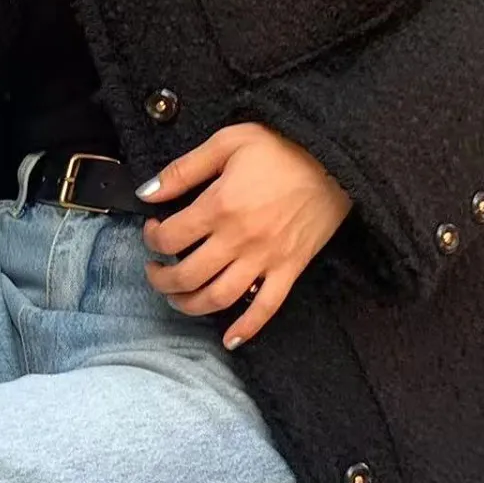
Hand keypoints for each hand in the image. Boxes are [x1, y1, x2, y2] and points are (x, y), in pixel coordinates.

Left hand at [136, 123, 352, 348]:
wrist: (337, 159)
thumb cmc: (282, 147)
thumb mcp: (228, 142)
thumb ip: (183, 169)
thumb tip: (146, 193)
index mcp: (220, 206)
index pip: (169, 238)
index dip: (152, 238)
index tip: (154, 230)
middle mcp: (239, 239)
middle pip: (187, 275)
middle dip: (160, 279)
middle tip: (155, 270)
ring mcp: (265, 259)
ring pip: (218, 298)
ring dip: (189, 305)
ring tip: (177, 297)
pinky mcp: (290, 269)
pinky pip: (266, 308)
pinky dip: (245, 329)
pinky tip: (229, 339)